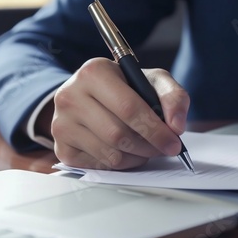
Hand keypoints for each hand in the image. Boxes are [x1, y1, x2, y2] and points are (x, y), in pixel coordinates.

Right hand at [50, 58, 189, 169]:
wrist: (89, 97)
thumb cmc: (124, 88)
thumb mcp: (151, 81)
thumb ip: (172, 97)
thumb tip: (176, 126)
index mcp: (93, 72)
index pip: (129, 108)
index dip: (155, 130)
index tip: (174, 142)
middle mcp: (70, 96)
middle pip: (119, 135)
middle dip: (149, 146)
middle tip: (165, 148)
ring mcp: (61, 124)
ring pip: (110, 154)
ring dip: (137, 157)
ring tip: (146, 147)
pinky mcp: (62, 149)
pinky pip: (100, 166)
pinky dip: (121, 163)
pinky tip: (127, 151)